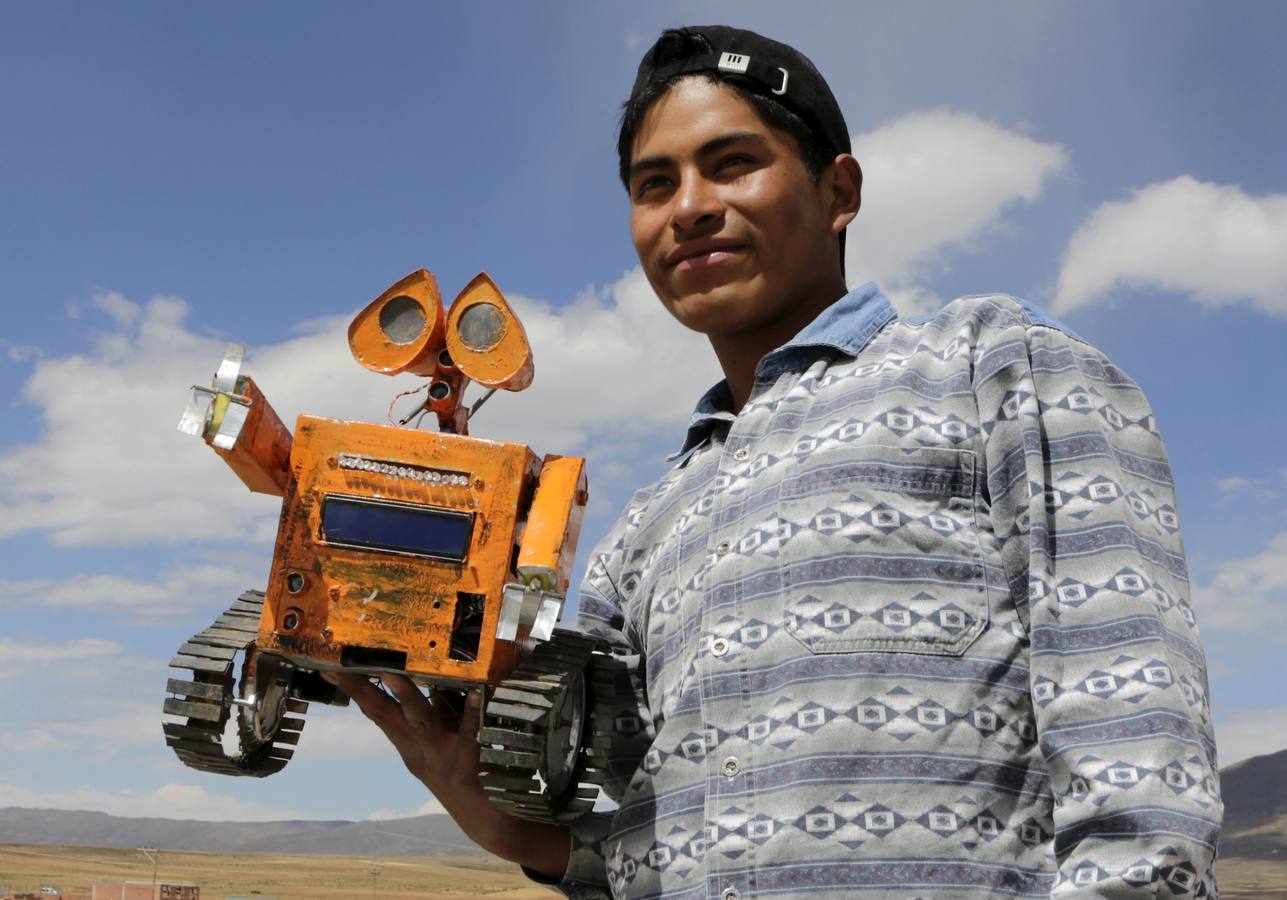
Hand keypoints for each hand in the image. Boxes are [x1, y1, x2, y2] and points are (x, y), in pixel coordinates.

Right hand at [323, 672, 570, 880]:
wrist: (477, 813)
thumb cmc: (452, 769)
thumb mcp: (426, 746)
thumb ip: (420, 715)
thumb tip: (412, 675)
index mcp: (406, 743)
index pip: (375, 711)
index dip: (352, 690)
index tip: (330, 668)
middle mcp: (416, 748)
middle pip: (385, 716)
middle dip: (363, 690)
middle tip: (343, 666)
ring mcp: (440, 755)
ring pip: (420, 722)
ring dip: (406, 696)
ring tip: (393, 673)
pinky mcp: (467, 761)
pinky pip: (470, 734)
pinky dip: (471, 715)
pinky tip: (476, 694)